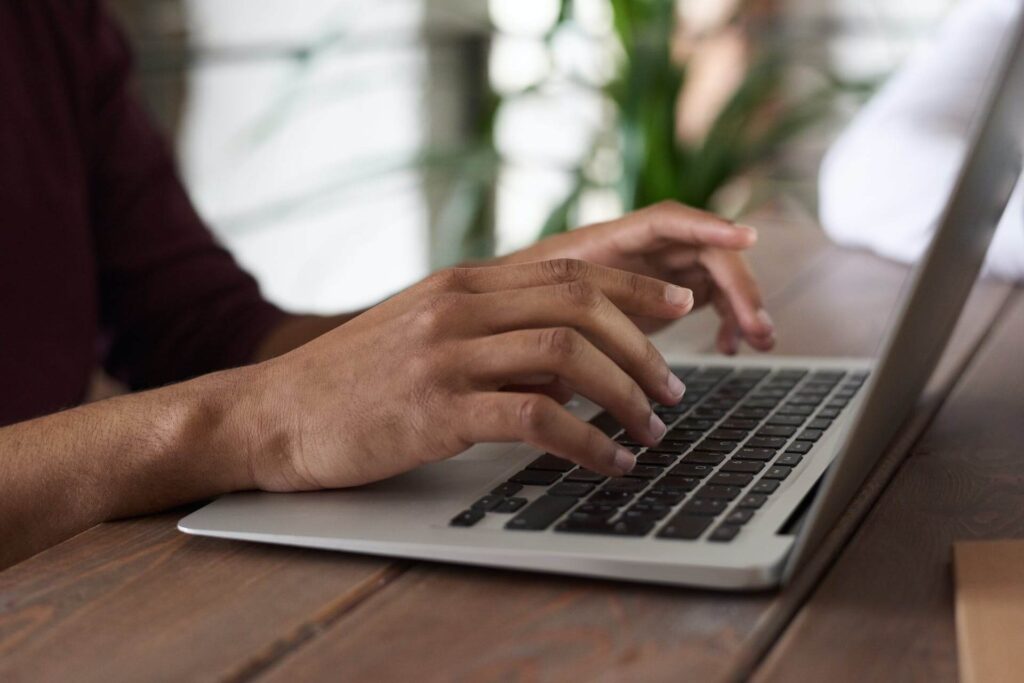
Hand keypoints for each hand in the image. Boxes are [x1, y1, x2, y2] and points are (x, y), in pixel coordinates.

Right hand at [242, 259, 693, 490]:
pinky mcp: (435, 409)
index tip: (679, 305)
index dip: (636, 285)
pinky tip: (609, 463)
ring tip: (651, 429)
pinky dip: (586, 442)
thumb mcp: (425, 335)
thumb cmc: (353, 381)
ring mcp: (446, 354)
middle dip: (644, 346)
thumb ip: (495, 335)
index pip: (571, 269)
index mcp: (462, 283)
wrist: (272, 414)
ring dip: (625, 394)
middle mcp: (459, 306)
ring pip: (568, 355)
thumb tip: (570, 366)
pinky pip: (535, 418)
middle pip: (582, 304)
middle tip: (673, 389)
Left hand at [501, 200, 774, 353]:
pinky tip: (730, 347)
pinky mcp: (664, 295)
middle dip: (739, 285)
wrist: (506, 315)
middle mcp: (641, 248)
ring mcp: (656, 269)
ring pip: (715, 275)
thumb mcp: (539, 309)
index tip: (747, 239)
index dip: (708, 225)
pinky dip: (725, 319)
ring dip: (742, 304)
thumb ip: (572, 313)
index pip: (667, 221)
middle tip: (758, 327)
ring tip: (759, 341)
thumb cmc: (517, 305)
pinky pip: (709, 298)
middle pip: (705, 251)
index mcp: (610, 239)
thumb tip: (605, 336)